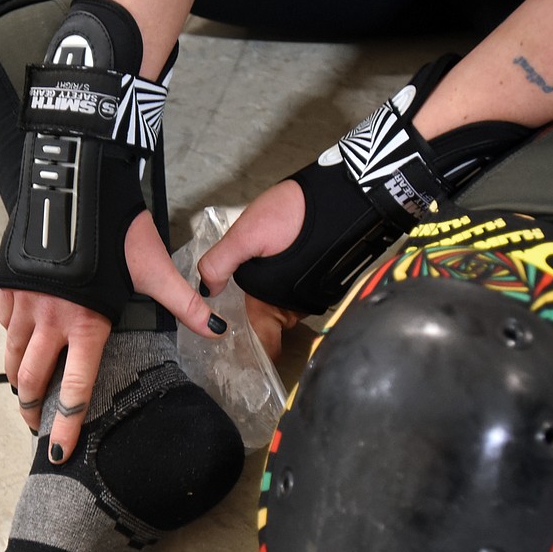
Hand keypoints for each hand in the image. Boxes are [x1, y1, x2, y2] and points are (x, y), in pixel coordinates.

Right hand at [0, 210, 224, 463]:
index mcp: (86, 322)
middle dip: (32, 409)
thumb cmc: (117, 227)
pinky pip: (6, 323)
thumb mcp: (153, 267)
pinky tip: (19, 342)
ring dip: (17, 379)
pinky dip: (11, 339)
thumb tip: (218, 328)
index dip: (65, 423)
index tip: (57, 451)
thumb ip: (183, 302)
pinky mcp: (9, 283)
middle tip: (35, 425)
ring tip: (23, 394)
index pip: (74, 387)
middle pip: (32, 380)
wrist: (74, 183)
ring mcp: (25, 302)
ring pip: (12, 355)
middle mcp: (50, 318)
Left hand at [197, 179, 306, 360]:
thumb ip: (220, 263)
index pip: (266, 345)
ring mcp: (310, 293)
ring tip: (241, 300)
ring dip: (264, 306)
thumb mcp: (246, 235)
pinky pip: (291, 294)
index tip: (232, 358)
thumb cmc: (295, 214)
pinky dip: (276, 292)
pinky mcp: (318, 279)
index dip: (250, 355)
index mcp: (276, 303)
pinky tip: (264, 279)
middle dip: (252, 326)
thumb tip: (207, 288)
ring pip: (280, 308)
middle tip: (229, 324)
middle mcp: (296, 306)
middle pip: (270, 327)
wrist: (345, 193)